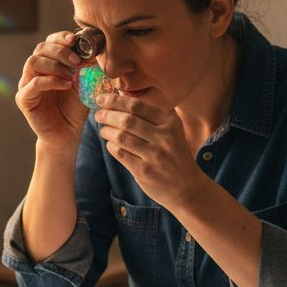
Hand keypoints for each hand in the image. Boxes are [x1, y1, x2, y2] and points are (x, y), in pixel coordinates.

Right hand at [16, 31, 88, 150]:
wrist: (67, 134)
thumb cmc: (74, 108)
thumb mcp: (84, 84)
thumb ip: (87, 67)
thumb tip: (95, 50)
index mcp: (47, 64)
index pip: (49, 42)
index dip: (60, 38)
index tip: (75, 40)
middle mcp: (34, 72)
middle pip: (40, 49)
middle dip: (60, 51)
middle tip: (76, 61)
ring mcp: (26, 84)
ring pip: (33, 62)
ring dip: (54, 65)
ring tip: (70, 76)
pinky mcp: (24, 99)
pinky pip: (33, 83)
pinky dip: (51, 80)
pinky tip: (65, 85)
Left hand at [93, 93, 206, 209]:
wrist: (188, 188)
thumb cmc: (174, 156)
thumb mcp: (172, 132)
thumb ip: (151, 117)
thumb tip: (118, 101)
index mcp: (170, 122)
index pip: (137, 106)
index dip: (115, 100)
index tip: (101, 98)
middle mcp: (164, 137)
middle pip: (127, 120)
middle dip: (107, 115)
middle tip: (98, 115)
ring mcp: (154, 155)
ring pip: (121, 136)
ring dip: (107, 131)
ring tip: (103, 130)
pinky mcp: (144, 171)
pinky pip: (120, 153)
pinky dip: (112, 146)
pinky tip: (112, 144)